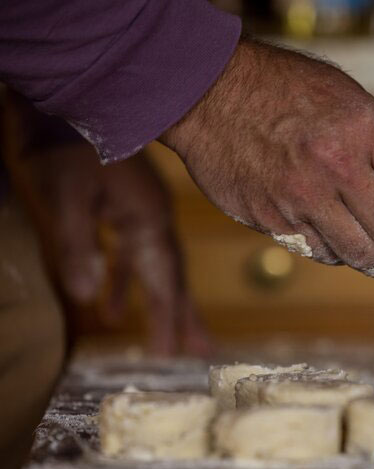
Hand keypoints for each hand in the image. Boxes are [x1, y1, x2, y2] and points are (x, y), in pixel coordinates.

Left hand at [21, 145, 210, 355]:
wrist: (72, 102)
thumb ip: (78, 245)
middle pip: (174, 279)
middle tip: (202, 354)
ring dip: (161, 305)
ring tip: (169, 340)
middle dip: (184, 317)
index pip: (166, 280)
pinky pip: (133, 259)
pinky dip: (128, 285)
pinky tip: (114, 307)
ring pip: (157, 271)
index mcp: (150, 220)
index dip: (171, 319)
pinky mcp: (124, 212)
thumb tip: (83, 297)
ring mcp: (142, 216)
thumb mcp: (67, 196)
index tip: (175, 356)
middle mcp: (154, 222)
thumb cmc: (66, 147)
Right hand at [161, 39, 373, 278]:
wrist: (210, 93)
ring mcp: (302, 197)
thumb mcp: (345, 97)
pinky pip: (320, 252)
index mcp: (363, 130)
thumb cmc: (283, 89)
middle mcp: (336, 167)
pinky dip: (341, 256)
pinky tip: (348, 251)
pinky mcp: (273, 219)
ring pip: (360, 251)